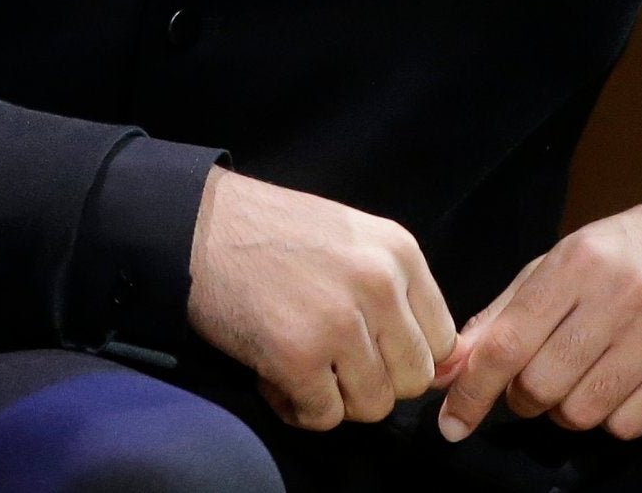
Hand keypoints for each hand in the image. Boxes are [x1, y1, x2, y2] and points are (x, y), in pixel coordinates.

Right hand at [186, 167, 459, 430]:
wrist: (199, 225)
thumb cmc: (272, 233)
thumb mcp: (353, 240)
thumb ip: (396, 291)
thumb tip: (441, 366)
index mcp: (399, 252)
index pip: (442, 340)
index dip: (405, 357)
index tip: (371, 352)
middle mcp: (379, 284)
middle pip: (414, 379)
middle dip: (374, 381)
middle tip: (332, 362)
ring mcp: (340, 322)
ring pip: (374, 405)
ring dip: (336, 398)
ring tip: (300, 366)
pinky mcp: (297, 356)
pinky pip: (323, 416)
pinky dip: (298, 407)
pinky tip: (274, 376)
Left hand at [433, 179, 641, 443]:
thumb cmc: (626, 253)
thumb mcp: (561, 262)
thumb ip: (503, 314)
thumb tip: (449, 369)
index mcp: (577, 261)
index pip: (508, 341)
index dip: (472, 388)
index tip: (451, 422)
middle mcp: (620, 293)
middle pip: (541, 385)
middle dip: (526, 396)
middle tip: (538, 379)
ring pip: (583, 412)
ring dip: (569, 409)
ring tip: (584, 376)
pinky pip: (629, 426)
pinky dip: (613, 417)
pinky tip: (622, 382)